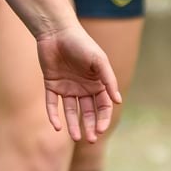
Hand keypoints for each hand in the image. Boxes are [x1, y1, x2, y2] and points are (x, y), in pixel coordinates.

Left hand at [35, 23, 122, 141]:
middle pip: (88, 112)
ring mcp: (67, 87)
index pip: (103, 106)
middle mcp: (83, 87)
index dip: (103, 119)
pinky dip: (54, 115)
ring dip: (74, 124)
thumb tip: (118, 101)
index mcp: (97, 83)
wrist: (56, 31)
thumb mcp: (98, 60)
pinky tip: (57, 127)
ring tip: (76, 137)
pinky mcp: (51, 85)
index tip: (100, 130)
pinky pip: (52, 104)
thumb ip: (108, 79)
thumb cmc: (81, 43)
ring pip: (71, 111)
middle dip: (90, 126)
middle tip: (90, 139)